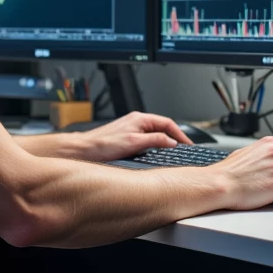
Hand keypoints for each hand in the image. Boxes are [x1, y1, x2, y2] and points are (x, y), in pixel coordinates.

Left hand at [66, 112, 193, 163]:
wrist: (84, 150)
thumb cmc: (103, 145)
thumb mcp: (134, 143)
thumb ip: (155, 141)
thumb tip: (171, 142)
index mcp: (140, 119)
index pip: (167, 123)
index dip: (180, 134)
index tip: (187, 144)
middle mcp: (136, 121)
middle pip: (162, 128)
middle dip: (174, 138)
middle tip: (183, 149)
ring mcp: (131, 129)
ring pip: (154, 134)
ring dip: (164, 142)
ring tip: (172, 152)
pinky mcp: (127, 137)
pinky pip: (146, 140)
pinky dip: (154, 146)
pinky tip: (155, 154)